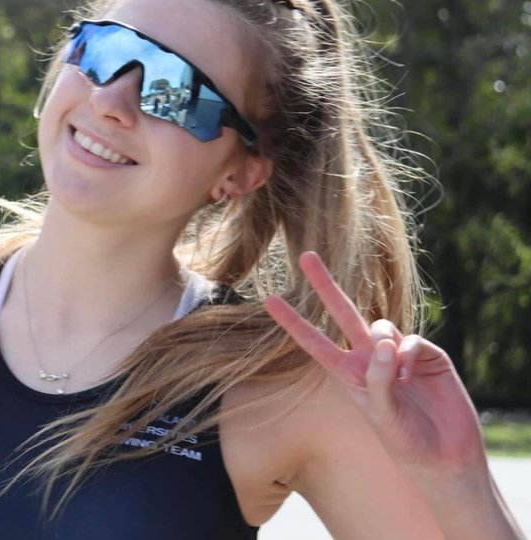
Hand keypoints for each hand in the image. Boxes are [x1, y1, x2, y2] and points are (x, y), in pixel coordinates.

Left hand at [263, 252, 486, 475]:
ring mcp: (397, 354)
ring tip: (397, 377)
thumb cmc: (406, 441)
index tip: (269, 300)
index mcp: (348, 374)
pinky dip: (408, 353)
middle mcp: (369, 358)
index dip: (293, 322)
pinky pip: (412, 340)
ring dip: (384, 342)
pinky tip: (410, 374)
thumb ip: (377, 379)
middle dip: (325, 285)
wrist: (444, 457)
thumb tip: (384, 341)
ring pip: (381, 325)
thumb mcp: (381, 415)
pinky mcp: (427, 356)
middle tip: (306, 256)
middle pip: (343, 313)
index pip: (315, 342)